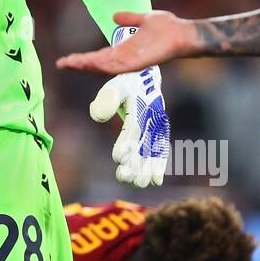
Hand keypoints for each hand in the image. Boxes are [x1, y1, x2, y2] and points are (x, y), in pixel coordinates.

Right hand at [57, 10, 195, 74]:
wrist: (184, 33)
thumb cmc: (168, 28)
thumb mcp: (143, 19)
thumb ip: (129, 18)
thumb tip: (114, 16)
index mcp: (124, 49)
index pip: (99, 56)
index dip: (83, 58)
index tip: (67, 59)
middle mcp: (125, 58)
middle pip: (97, 63)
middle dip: (79, 64)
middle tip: (61, 63)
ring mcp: (132, 62)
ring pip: (104, 66)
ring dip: (88, 65)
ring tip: (71, 63)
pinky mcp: (139, 62)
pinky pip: (119, 65)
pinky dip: (104, 65)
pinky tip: (92, 63)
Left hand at [89, 63, 170, 186]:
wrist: (146, 77)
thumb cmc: (125, 84)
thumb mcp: (114, 86)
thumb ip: (106, 99)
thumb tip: (98, 116)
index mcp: (140, 106)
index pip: (133, 127)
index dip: (127, 143)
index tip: (118, 158)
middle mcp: (152, 117)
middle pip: (144, 143)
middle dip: (136, 162)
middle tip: (125, 178)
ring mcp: (158, 125)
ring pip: (153, 150)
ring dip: (146, 168)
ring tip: (137, 183)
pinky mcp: (161, 131)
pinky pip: (162, 149)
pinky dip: (159, 164)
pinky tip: (155, 181)